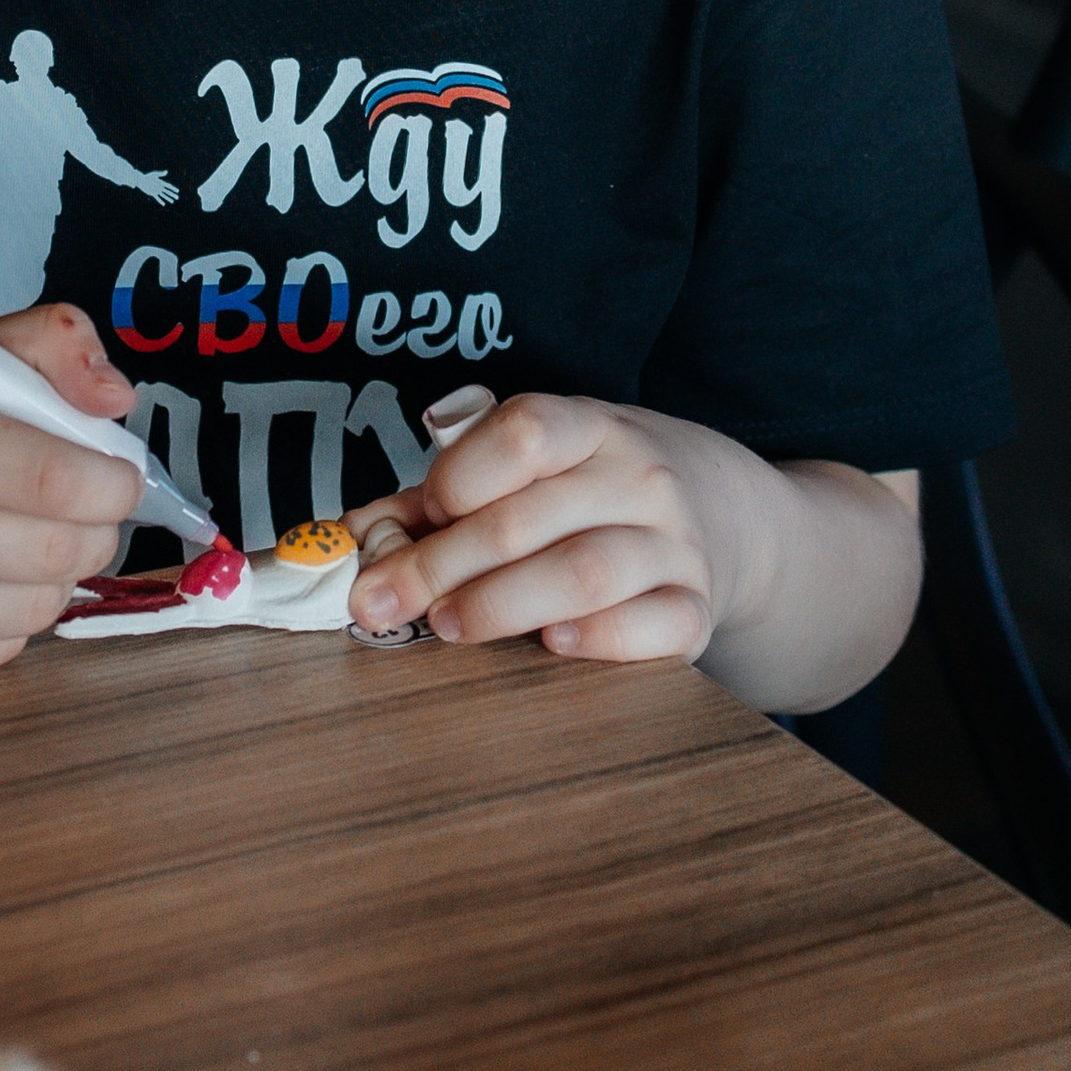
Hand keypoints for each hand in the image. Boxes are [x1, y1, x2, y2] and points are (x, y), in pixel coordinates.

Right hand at [0, 301, 137, 685]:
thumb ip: (45, 345)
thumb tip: (116, 398)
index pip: (54, 479)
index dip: (113, 482)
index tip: (118, 474)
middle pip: (56, 552)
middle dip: (96, 530)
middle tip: (84, 510)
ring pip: (35, 610)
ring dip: (57, 577)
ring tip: (30, 541)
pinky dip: (9, 620)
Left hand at [130, 169, 178, 204]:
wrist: (141, 181)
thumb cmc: (147, 176)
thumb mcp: (154, 174)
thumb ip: (160, 174)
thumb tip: (166, 172)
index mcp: (161, 182)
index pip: (169, 186)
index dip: (173, 189)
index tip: (178, 191)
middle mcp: (160, 187)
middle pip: (168, 192)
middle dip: (172, 195)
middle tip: (177, 197)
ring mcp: (156, 191)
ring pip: (164, 196)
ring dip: (168, 198)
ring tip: (172, 201)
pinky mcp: (153, 194)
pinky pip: (157, 198)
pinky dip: (160, 201)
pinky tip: (164, 204)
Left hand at [345, 395, 754, 665]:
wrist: (728, 516)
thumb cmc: (595, 491)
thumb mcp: (533, 468)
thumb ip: (438, 498)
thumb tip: (341, 538)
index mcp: (591, 426)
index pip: (525, 434)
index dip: (459, 478)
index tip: (420, 515)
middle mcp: (640, 477)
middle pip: (532, 518)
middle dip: (444, 563)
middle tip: (384, 600)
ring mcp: (676, 544)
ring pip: (586, 571)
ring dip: (504, 603)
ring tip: (449, 626)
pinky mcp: (698, 608)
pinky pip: (656, 625)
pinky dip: (603, 637)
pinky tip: (556, 643)